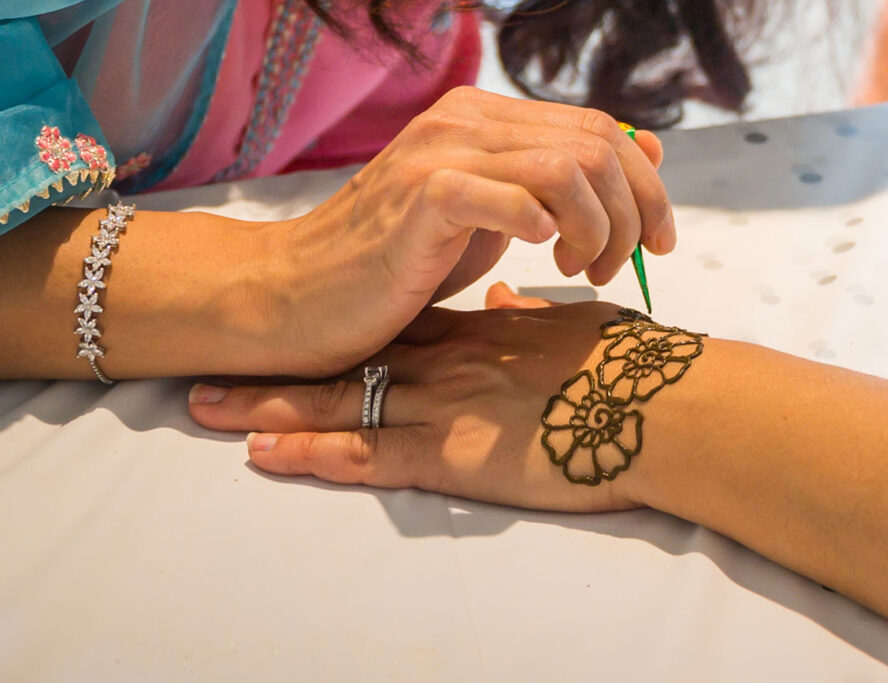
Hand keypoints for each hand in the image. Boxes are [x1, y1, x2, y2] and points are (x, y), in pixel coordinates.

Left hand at [189, 302, 664, 511]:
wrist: (661, 403)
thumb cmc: (631, 366)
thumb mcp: (575, 327)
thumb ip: (531, 317)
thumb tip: (506, 302)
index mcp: (478, 335)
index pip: (391, 327)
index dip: (340, 330)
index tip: (298, 330)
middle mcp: (447, 362)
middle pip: (348, 359)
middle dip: (281, 364)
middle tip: (218, 366)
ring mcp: (443, 406)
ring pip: (341, 403)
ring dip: (273, 407)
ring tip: (208, 407)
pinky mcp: (452, 453)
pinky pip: (368, 455)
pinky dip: (313, 455)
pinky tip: (263, 455)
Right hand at [263, 87, 673, 374]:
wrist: (300, 295)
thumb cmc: (400, 266)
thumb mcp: (495, 218)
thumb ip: (560, 183)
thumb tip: (648, 148)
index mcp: (485, 119)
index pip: (602, 128)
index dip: (647, 185)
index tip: (658, 245)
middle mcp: (464, 121)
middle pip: (597, 145)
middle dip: (634, 213)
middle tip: (614, 268)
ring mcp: (440, 154)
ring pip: (567, 166)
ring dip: (596, 229)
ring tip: (577, 270)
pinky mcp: (419, 199)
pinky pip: (507, 196)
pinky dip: (542, 227)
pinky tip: (542, 258)